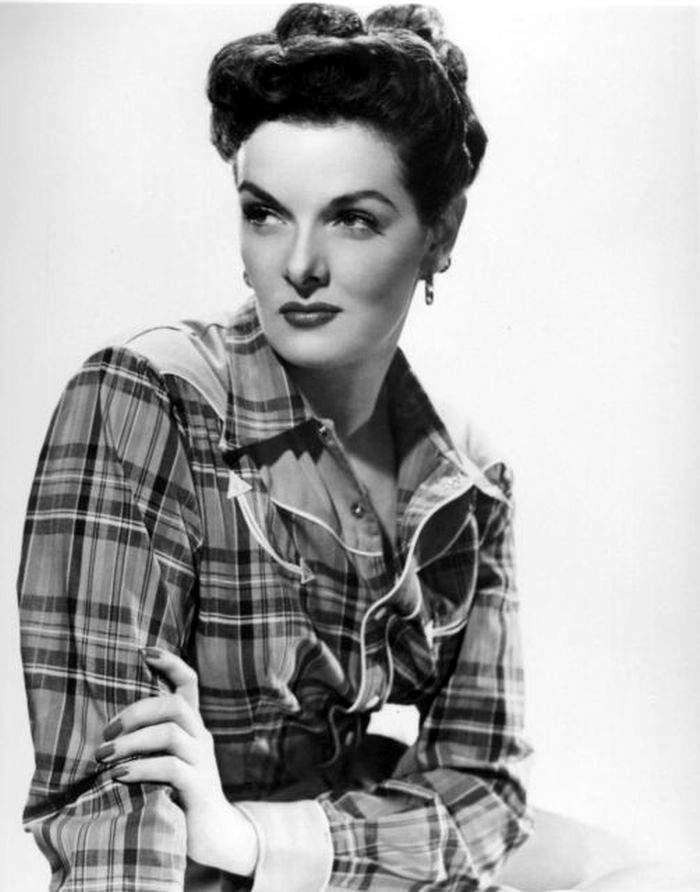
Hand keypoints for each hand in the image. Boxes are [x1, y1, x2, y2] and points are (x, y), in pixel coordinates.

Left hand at [95, 648, 257, 876]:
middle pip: (176, 705)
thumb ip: (149, 742)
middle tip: (106, 732)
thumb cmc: (178, 794)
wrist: (212, 835)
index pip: (189, 684)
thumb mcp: (166, 760)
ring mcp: (202, 762)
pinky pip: (171, 768)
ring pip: (171, 734)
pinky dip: (141, 768)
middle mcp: (201, 738)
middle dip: (137, 711)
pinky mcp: (199, 788)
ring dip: (132, 742)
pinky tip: (119, 777)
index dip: (170, 663)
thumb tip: (104, 729)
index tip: (144, 651)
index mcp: (192, 727)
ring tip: (104, 758)